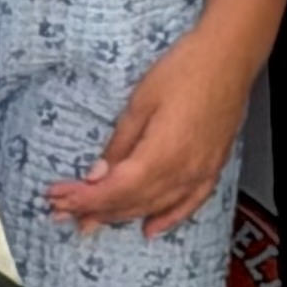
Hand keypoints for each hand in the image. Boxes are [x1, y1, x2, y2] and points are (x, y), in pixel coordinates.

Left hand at [48, 26, 251, 237]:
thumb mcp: (141, 102)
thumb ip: (120, 144)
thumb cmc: (182, 70)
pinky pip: (189, 205)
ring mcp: (200, 174)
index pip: (116, 190)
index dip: (85, 199)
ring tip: (92, 222)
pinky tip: (150, 228)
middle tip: (62, 211)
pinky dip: (167, 219)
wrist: (229, 58)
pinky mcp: (213, 169)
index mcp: (161, 156)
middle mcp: (182, 174)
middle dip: (95, 209)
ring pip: (155, 207)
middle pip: (132, 202)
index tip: (58, 199)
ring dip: (122, 216)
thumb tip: (96, 176)